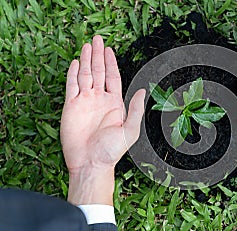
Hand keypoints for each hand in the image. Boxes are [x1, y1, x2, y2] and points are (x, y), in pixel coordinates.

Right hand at [60, 35, 144, 204]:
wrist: (91, 163)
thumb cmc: (112, 150)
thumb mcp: (130, 130)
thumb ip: (136, 109)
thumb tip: (142, 91)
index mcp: (114, 103)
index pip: (113, 77)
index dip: (111, 62)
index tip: (109, 49)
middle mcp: (100, 99)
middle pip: (99, 71)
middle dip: (98, 55)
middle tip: (97, 39)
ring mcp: (85, 102)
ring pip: (86, 75)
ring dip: (86, 60)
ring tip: (87, 45)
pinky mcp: (71, 106)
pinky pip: (72, 86)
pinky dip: (73, 74)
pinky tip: (76, 63)